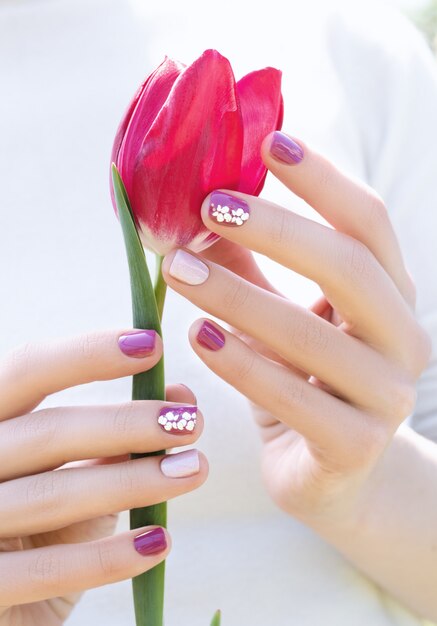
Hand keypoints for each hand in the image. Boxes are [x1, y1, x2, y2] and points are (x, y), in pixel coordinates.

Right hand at [0, 329, 206, 624]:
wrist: (0, 604)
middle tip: (193, 422)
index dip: (88, 354)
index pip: (28, 371)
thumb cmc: (37, 527)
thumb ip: (114, 440)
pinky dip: (109, 555)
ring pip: (55, 495)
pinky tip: (159, 541)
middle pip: (48, 432)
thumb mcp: (69, 475)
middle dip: (127, 424)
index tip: (154, 344)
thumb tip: (182, 398)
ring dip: (134, 481)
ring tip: (195, 469)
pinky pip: (48, 569)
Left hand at [161, 130, 430, 529]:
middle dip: (278, 229)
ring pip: (313, 335)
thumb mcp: (280, 321)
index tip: (270, 141)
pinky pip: (294, 399)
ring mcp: (385, 396)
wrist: (336, 479)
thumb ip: (251, 270)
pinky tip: (199, 336)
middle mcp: (402, 339)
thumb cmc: (305, 388)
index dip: (323, 180)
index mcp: (391, 298)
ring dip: (238, 295)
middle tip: (210, 205)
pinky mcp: (355, 446)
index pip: (369, 224)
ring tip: (178, 269)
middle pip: (349, 266)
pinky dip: (242, 363)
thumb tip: (195, 215)